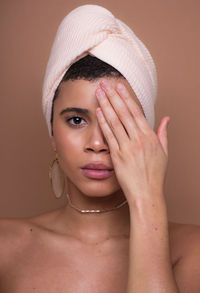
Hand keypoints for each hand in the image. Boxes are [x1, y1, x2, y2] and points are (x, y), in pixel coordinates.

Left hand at [95, 79, 169, 203]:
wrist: (146, 194)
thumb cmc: (155, 175)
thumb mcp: (164, 152)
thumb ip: (163, 133)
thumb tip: (166, 118)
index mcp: (150, 137)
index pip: (136, 112)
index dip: (126, 97)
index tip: (119, 86)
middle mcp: (138, 140)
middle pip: (123, 113)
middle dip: (113, 96)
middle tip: (104, 83)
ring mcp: (127, 147)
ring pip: (115, 121)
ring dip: (106, 105)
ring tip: (99, 92)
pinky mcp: (117, 156)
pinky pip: (109, 136)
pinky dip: (103, 123)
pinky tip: (98, 112)